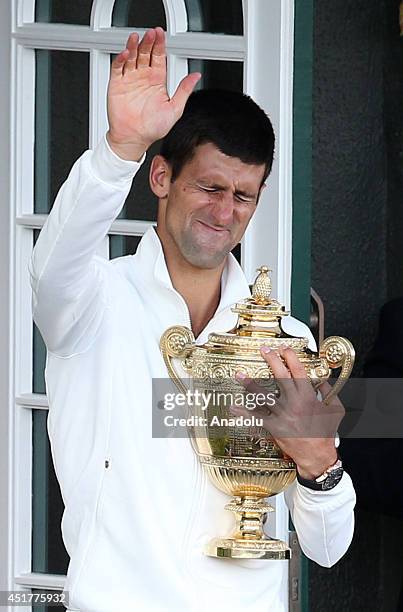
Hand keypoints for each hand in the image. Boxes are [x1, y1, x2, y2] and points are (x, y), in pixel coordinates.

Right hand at [106, 27, 200, 160]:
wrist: (134, 139)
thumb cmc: (153, 128)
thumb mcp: (175, 109)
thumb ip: (184, 91)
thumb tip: (196, 77)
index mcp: (157, 81)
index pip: (159, 57)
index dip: (160, 45)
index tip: (161, 35)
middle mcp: (143, 78)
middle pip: (146, 53)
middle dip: (148, 42)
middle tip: (151, 33)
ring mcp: (130, 80)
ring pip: (132, 57)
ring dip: (134, 46)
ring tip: (137, 37)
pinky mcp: (117, 84)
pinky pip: (118, 68)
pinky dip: (121, 59)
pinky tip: (126, 53)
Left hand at [231, 346, 343, 478]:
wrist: (317, 455)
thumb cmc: (326, 433)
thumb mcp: (336, 409)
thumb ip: (329, 391)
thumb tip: (322, 378)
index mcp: (309, 398)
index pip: (298, 372)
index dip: (290, 358)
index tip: (284, 349)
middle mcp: (294, 404)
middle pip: (280, 378)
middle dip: (272, 361)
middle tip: (264, 351)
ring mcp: (282, 415)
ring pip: (264, 396)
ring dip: (250, 384)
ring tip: (240, 374)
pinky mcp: (274, 427)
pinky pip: (257, 418)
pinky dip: (244, 413)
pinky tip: (233, 407)